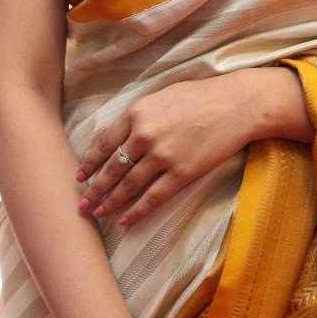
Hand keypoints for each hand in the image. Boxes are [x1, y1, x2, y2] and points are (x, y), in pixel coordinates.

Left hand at [74, 69, 268, 227]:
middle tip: (81, 204)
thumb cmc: (201, 96)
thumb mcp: (161, 96)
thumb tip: (120, 134)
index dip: (90, 163)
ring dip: (110, 203)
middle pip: (112, 168)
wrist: (236, 105)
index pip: (104, 143)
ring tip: (97, 214)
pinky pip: (153, 198)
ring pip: (128, 186)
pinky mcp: (182, 173)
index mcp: (137, 113)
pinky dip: (136, 212)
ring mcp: (163, 156)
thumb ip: (139, 115)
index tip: (80, 176)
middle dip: (94, 189)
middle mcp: (145, 135)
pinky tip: (125, 221)